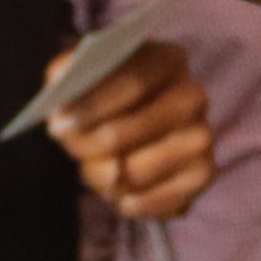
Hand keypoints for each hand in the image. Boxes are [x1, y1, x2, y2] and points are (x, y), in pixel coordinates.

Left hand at [50, 40, 213, 221]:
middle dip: (93, 144)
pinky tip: (117, 190)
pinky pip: (153, 200)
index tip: (57, 124)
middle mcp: (193, 96)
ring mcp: (202, 137)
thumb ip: (66, 71)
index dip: (94, 105)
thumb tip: (60, 82)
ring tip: (94, 168)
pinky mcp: (203, 175)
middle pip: (138, 127)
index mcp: (168, 60)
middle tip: (69, 149)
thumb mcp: (81, 75)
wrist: (132, 131)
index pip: (134, 82)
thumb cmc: (102, 99)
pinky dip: (126, 201)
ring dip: (104, 176)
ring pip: (138, 170)